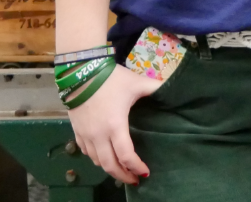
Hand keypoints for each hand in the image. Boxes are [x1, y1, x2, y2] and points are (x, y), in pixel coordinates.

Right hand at [68, 65, 162, 184]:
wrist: (81, 71)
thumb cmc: (110, 79)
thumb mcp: (136, 83)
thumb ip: (155, 87)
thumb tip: (173, 87)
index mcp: (115, 126)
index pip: (125, 155)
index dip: (136, 167)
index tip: (145, 172)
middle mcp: (98, 136)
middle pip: (109, 165)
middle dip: (122, 175)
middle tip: (134, 180)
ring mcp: (85, 135)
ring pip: (96, 161)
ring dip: (109, 168)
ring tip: (121, 169)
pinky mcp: (76, 131)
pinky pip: (86, 152)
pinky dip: (96, 158)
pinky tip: (103, 156)